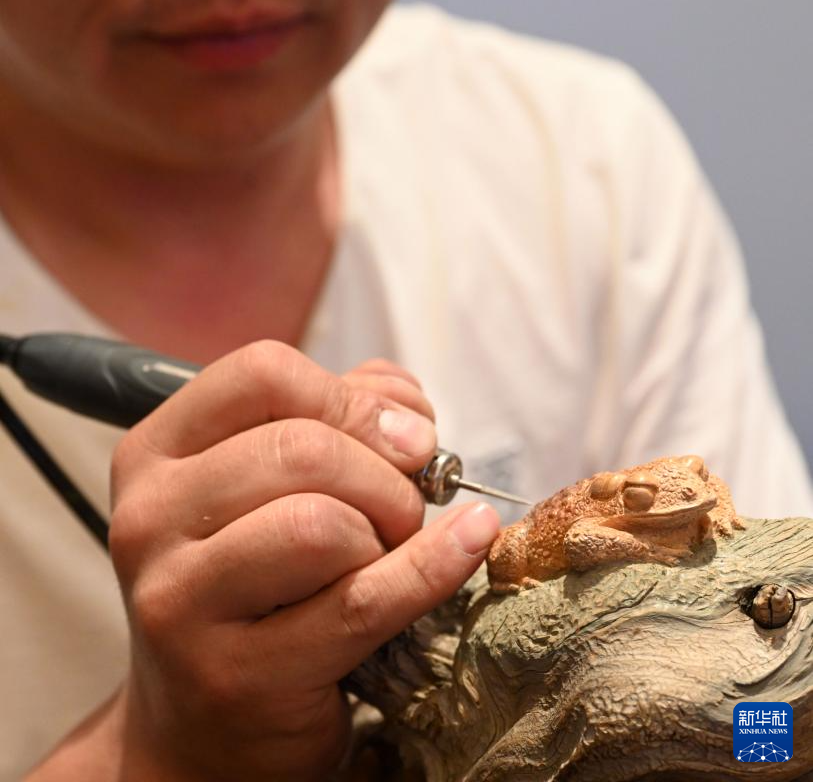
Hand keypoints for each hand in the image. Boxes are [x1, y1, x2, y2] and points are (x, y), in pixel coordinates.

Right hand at [105, 342, 498, 780]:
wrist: (205, 720)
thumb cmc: (253, 581)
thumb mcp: (272, 484)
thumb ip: (336, 418)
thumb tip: (405, 405)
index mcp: (156, 451)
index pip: (262, 374)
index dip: (349, 395)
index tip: (404, 432)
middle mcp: (150, 518)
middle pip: (301, 448)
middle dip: (385, 472)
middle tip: (406, 504)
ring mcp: (179, 600)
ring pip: (322, 523)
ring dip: (388, 532)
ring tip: (385, 552)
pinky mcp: (232, 675)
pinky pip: (360, 601)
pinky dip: (432, 566)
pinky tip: (468, 543)